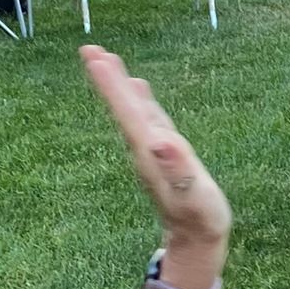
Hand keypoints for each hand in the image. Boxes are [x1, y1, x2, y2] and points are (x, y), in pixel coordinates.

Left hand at [80, 46, 231, 252]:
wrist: (197, 239)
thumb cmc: (200, 219)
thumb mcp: (194, 196)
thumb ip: (177, 168)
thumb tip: (159, 141)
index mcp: (150, 153)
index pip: (127, 113)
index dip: (112, 86)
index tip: (95, 60)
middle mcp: (145, 148)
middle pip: (123, 108)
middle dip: (108, 79)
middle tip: (89, 49)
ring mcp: (152, 150)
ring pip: (131, 110)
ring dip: (118, 85)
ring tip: (106, 59)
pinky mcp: (162, 152)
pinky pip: (145, 117)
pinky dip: (138, 99)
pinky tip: (136, 87)